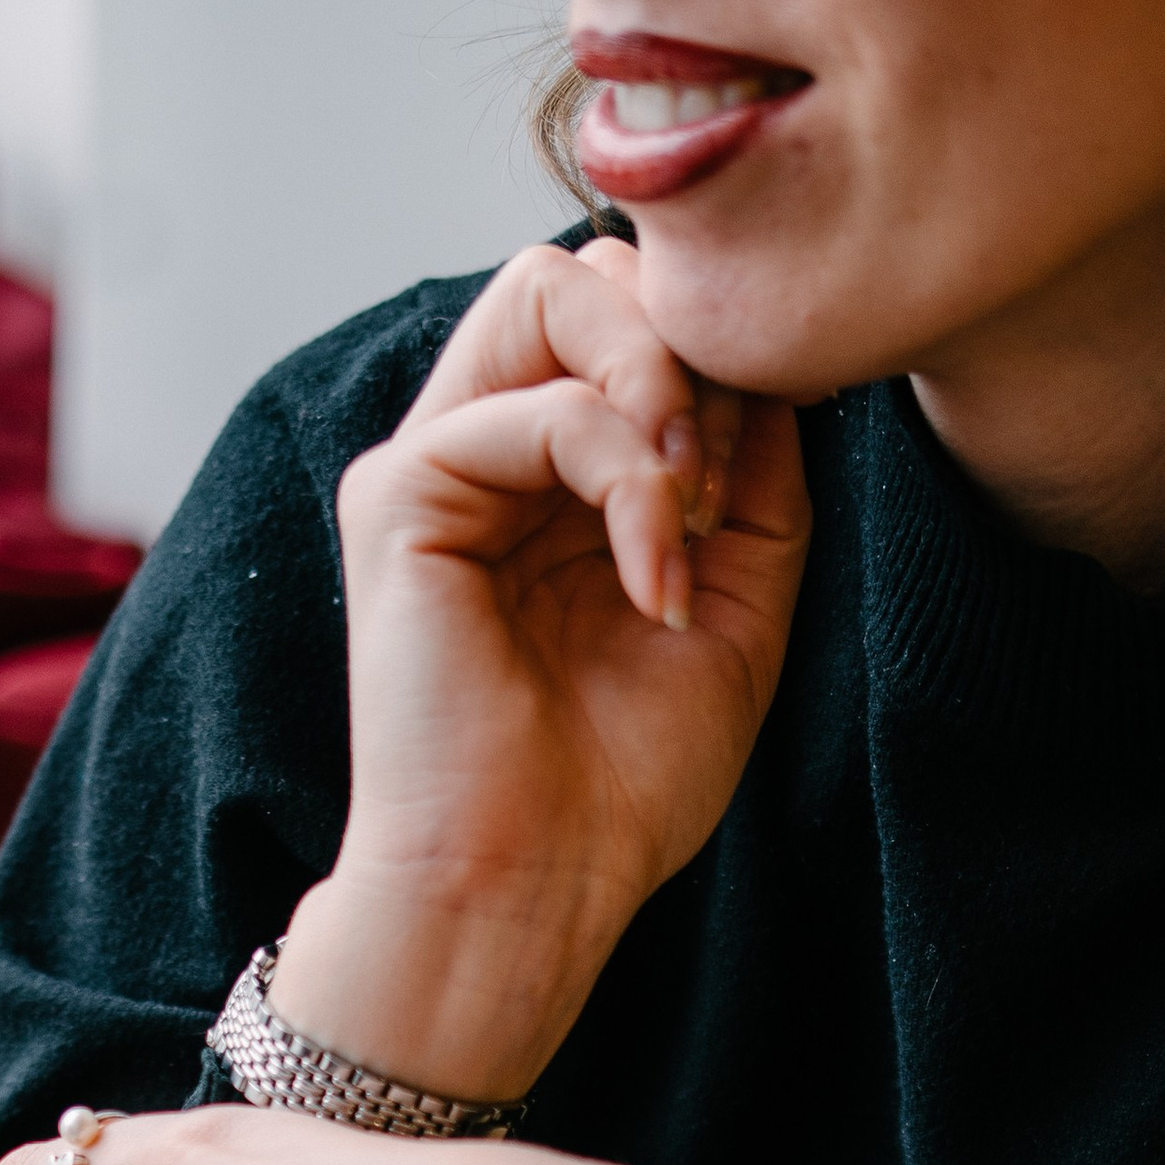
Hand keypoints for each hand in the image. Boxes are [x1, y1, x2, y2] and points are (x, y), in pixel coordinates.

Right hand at [269, 239, 810, 1103]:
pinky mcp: (398, 500)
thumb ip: (753, 477)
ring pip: (549, 292)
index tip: (756, 484)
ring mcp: (433, 471)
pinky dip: (624, 476)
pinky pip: (535, 407)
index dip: (718, 362)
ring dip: (656, 384)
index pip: (632, 323)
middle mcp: (485, 460)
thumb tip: (766, 363)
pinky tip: (652, 577)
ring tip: (687, 512)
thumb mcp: (734, 606)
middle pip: (581, 273)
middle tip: (721, 471)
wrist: (529, 891)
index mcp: (551, 483)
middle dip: (681, 342)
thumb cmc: (617, 785)